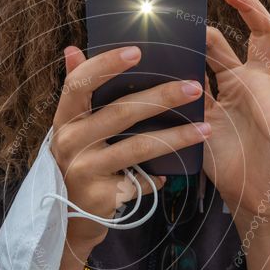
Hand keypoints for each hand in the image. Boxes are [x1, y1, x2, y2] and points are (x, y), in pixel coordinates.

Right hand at [51, 45, 211, 249]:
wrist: (67, 221)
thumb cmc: (77, 164)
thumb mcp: (71, 130)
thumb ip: (76, 92)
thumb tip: (72, 49)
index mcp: (64, 119)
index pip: (80, 83)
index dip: (107, 65)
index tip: (138, 51)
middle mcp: (69, 143)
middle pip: (121, 113)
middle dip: (162, 98)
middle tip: (194, 88)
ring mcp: (84, 170)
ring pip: (139, 148)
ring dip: (176, 138)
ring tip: (205, 128)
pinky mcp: (101, 197)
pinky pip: (139, 181)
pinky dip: (157, 177)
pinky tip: (172, 174)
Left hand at [203, 0, 269, 221]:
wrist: (245, 194)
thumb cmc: (223, 158)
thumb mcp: (200, 120)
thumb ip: (193, 92)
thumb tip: (177, 62)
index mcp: (236, 81)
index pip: (224, 45)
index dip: (207, 33)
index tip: (189, 24)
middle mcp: (261, 83)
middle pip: (265, 35)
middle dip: (251, 9)